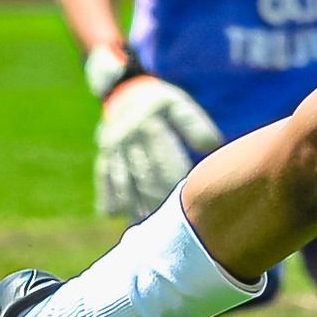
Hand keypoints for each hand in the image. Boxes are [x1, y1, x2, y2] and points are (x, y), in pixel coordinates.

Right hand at [95, 76, 223, 220]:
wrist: (124, 88)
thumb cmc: (160, 100)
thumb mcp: (179, 104)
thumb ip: (195, 125)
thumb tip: (213, 146)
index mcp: (149, 123)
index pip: (162, 160)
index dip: (173, 182)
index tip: (185, 203)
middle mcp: (127, 137)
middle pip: (142, 175)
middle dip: (154, 201)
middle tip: (166, 228)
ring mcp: (112, 147)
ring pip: (122, 180)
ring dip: (131, 204)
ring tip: (142, 227)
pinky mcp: (103, 154)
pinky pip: (103, 177)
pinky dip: (107, 196)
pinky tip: (114, 216)